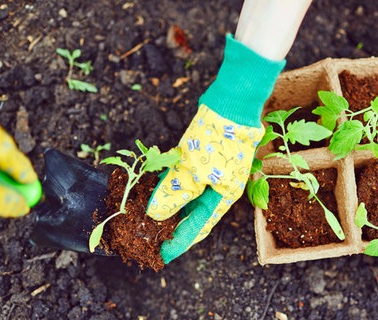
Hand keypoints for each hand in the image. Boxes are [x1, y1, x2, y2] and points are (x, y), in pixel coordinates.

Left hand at [147, 34, 285, 262]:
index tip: (160, 256)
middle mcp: (218, 189)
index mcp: (223, 198)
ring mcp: (212, 173)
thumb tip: (155, 215)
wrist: (231, 105)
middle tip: (149, 236)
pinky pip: (183, 177)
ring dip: (167, 203)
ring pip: (186, 195)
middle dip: (170, 225)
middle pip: (191, 214)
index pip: (198, 229)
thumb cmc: (218, 139)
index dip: (178, 243)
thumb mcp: (194, 171)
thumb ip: (175, 194)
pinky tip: (153, 185)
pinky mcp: (203, 158)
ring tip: (146, 214)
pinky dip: (169, 182)